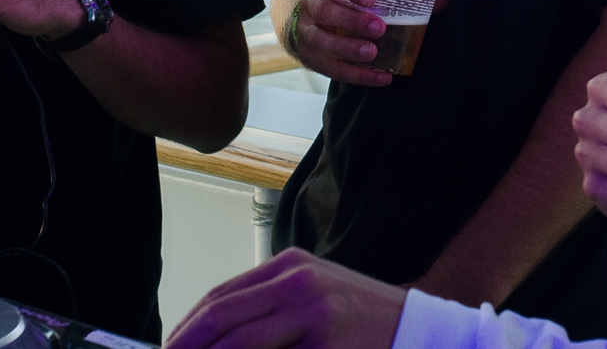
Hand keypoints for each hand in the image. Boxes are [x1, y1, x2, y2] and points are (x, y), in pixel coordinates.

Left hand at [164, 248, 405, 348]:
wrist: (420, 331)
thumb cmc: (361, 320)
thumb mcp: (314, 296)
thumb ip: (270, 307)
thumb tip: (212, 337)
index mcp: (290, 266)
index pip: (221, 297)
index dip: (186, 329)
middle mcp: (299, 283)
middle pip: (221, 318)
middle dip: (185, 347)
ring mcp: (314, 314)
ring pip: (240, 344)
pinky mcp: (327, 347)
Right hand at [285, 0, 391, 86]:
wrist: (310, 21)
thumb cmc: (345, 2)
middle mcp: (311, 5)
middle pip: (324, 10)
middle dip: (351, 20)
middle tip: (378, 28)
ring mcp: (306, 33)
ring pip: (320, 41)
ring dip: (348, 48)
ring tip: (372, 53)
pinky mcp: (311, 58)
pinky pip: (331, 68)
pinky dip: (357, 75)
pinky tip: (381, 77)